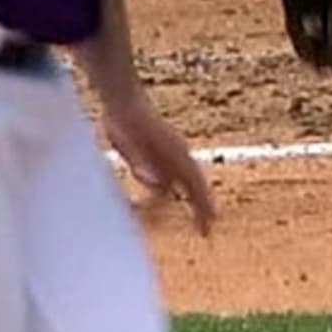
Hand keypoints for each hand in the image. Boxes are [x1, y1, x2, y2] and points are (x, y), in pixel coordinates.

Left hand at [100, 96, 215, 235]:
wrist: (123, 101)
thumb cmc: (127, 121)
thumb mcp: (130, 143)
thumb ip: (141, 162)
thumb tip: (155, 184)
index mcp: (176, 154)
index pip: (196, 184)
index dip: (204, 206)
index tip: (207, 227)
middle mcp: (177, 157)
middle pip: (195, 186)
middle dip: (202, 208)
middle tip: (206, 230)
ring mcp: (168, 157)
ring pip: (179, 185)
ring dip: (178, 204)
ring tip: (177, 220)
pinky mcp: (156, 157)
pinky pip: (163, 182)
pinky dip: (161, 197)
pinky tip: (150, 207)